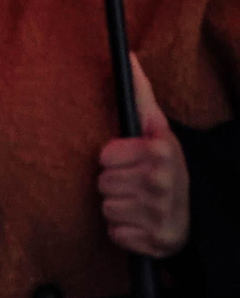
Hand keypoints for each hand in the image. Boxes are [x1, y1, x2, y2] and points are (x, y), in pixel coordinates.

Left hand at [98, 53, 189, 257]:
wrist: (194, 213)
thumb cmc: (163, 166)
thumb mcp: (158, 129)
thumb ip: (139, 94)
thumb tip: (127, 56)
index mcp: (161, 151)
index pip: (103, 157)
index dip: (112, 159)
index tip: (129, 161)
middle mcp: (163, 182)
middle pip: (102, 183)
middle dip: (114, 184)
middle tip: (135, 184)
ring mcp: (161, 214)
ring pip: (107, 209)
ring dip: (118, 208)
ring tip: (139, 203)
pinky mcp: (158, 241)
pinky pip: (116, 234)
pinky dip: (125, 232)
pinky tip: (141, 224)